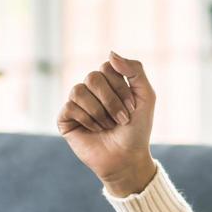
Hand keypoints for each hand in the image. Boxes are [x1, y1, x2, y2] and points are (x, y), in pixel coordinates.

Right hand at [56, 51, 155, 187]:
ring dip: (99, 112)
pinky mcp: (65, 118)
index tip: (132, 107)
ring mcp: (76, 103)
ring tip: (108, 126)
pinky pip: (69, 107)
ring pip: (79, 91)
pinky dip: (87, 120)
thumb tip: (110, 53)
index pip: (108, 66)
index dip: (121, 87)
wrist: (127, 158)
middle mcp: (91, 89)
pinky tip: (95, 130)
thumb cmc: (137, 129)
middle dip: (111, 100)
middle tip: (122, 119)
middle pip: (93, 77)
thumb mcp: (146, 96)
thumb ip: (135, 70)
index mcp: (109, 81)